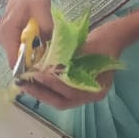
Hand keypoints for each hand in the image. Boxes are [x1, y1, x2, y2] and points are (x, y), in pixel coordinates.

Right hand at [0, 0, 52, 68]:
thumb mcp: (42, 7)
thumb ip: (45, 27)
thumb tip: (50, 46)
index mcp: (8, 33)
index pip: (14, 62)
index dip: (29, 69)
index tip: (46, 69)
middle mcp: (4, 37)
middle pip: (18, 61)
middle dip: (34, 63)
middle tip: (52, 60)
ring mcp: (8, 35)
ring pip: (21, 54)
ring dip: (35, 55)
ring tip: (50, 51)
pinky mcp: (14, 32)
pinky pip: (23, 46)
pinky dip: (34, 47)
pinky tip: (45, 42)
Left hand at [21, 12, 138, 110]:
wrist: (114, 36)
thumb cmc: (104, 40)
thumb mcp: (87, 47)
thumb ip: (69, 60)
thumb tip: (48, 67)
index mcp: (97, 89)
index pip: (70, 91)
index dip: (53, 83)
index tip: (37, 74)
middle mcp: (91, 96)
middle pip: (62, 101)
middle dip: (41, 93)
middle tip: (23, 83)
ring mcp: (84, 94)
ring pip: (58, 99)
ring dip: (41, 92)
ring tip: (24, 83)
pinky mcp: (77, 88)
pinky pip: (59, 93)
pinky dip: (46, 88)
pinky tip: (34, 80)